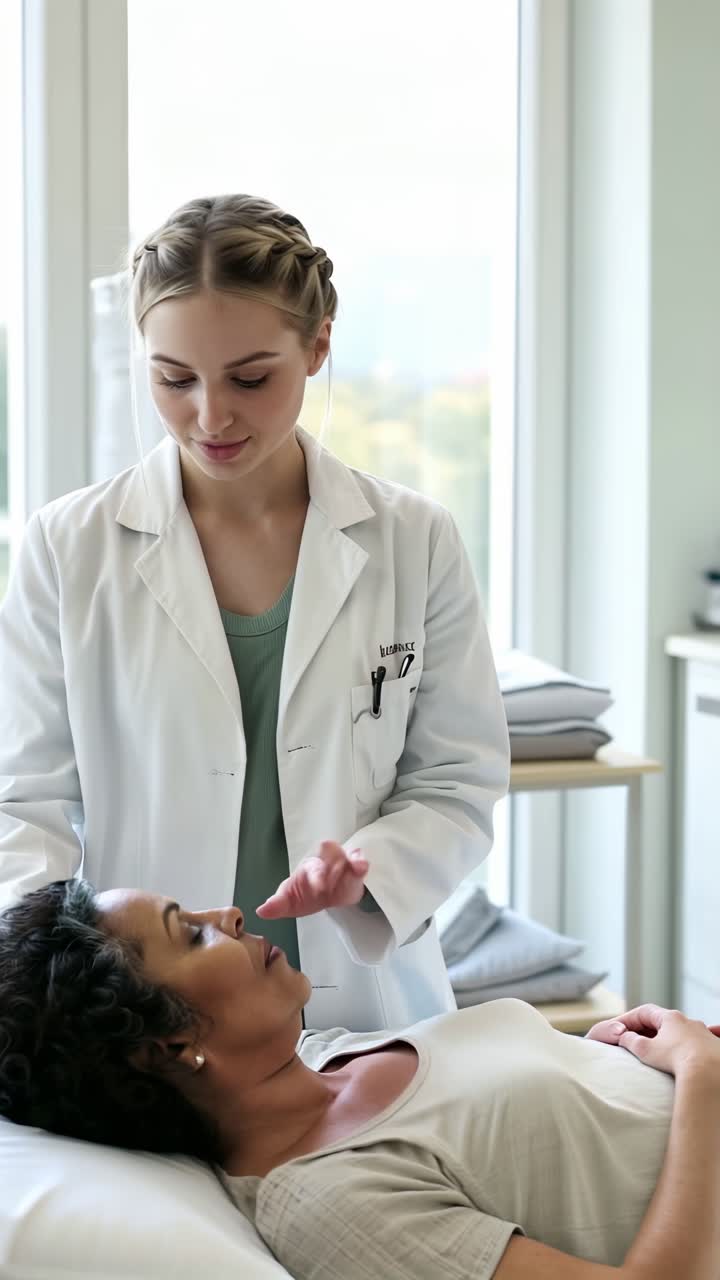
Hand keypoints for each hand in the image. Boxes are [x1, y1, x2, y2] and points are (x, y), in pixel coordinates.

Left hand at [256, 841, 368, 919]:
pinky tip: (361, 867)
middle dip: (333, 871)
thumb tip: (261, 911)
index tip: (319, 888)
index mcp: (309, 865)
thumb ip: (277, 905)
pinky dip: (361, 863)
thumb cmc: (304, 892)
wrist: (325, 893)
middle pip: (332, 857)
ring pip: (348, 858)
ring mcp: (343, 862)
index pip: (312, 867)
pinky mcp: (356, 869)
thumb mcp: (290, 900)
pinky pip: (360, 861)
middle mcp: (326, 859)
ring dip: (348, 869)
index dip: (317, 876)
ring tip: (350, 874)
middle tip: (333, 885)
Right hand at [585, 1003, 719, 1077]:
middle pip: (663, 1021)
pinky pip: (696, 1043)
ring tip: (658, 1052)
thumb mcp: (645, 1050)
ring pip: (680, 1032)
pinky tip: (684, 1055)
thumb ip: (630, 1041)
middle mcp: (688, 1021)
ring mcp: (702, 1033)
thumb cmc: (676, 1059)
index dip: (629, 1019)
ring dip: (667, 1039)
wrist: (707, 1072)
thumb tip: (623, 1037)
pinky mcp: (712, 1047)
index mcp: (671, 1017)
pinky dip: (686, 1047)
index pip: (645, 1011)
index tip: (620, 1029)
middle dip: (648, 1029)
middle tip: (635, 1040)